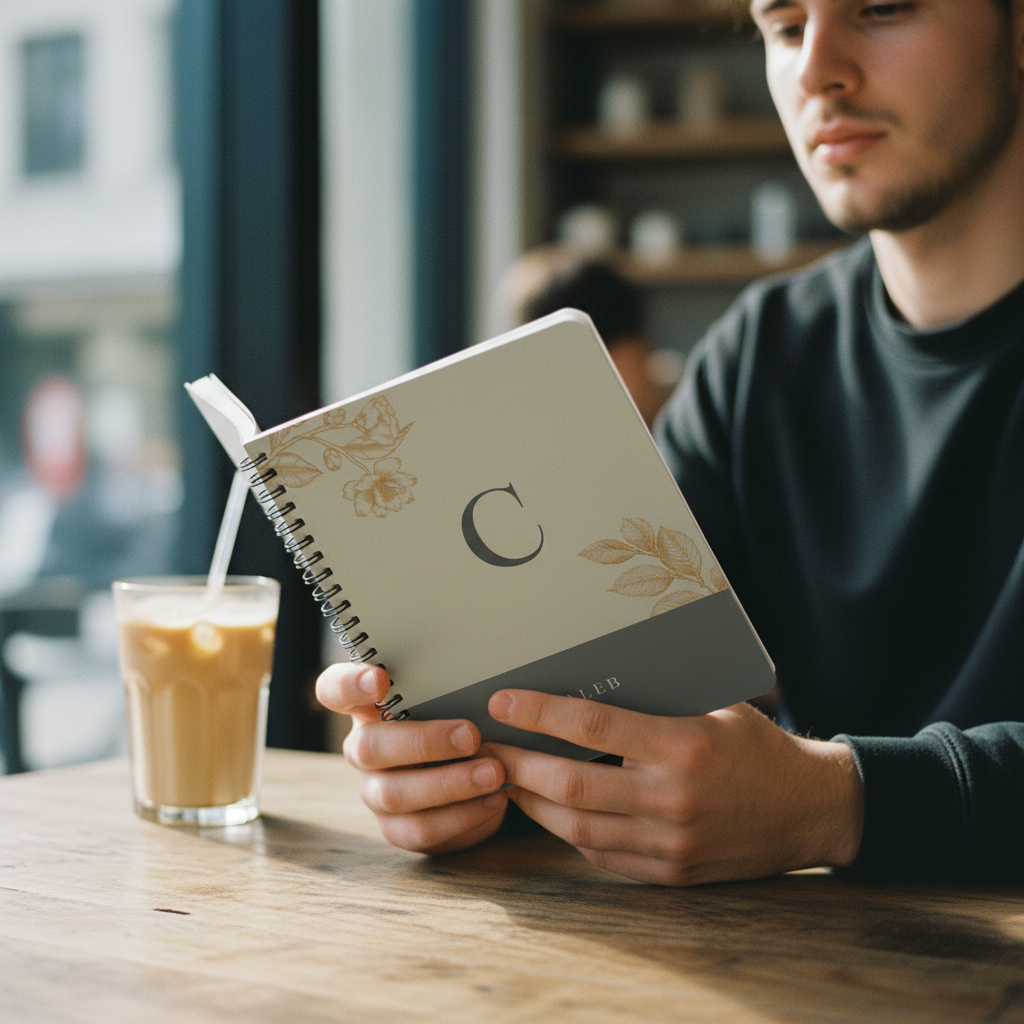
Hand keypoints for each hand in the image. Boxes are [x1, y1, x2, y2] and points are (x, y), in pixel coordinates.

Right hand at [316, 663, 507, 853]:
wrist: (476, 769)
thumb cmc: (460, 717)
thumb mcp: (454, 696)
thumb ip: (450, 685)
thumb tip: (480, 674)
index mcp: (368, 707)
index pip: (334, 689)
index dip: (349, 686)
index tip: (380, 680)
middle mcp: (363, 749)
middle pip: (367, 748)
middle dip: (423, 742)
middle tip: (471, 736)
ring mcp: (375, 791)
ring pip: (394, 794)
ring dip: (449, 784)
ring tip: (493, 773)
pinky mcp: (397, 828)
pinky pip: (420, 829)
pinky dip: (462, 816)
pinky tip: (494, 800)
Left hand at [487, 691, 863, 885]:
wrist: (809, 809)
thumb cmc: (757, 748)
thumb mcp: (714, 706)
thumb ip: (657, 698)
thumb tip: (591, 676)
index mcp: (681, 745)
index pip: (590, 726)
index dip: (537, 713)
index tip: (502, 702)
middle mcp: (670, 798)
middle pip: (569, 784)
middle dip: (516, 765)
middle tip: (484, 748)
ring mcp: (669, 843)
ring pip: (576, 827)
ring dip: (532, 803)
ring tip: (507, 780)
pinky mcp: (670, 873)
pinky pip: (601, 855)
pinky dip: (568, 832)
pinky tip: (550, 811)